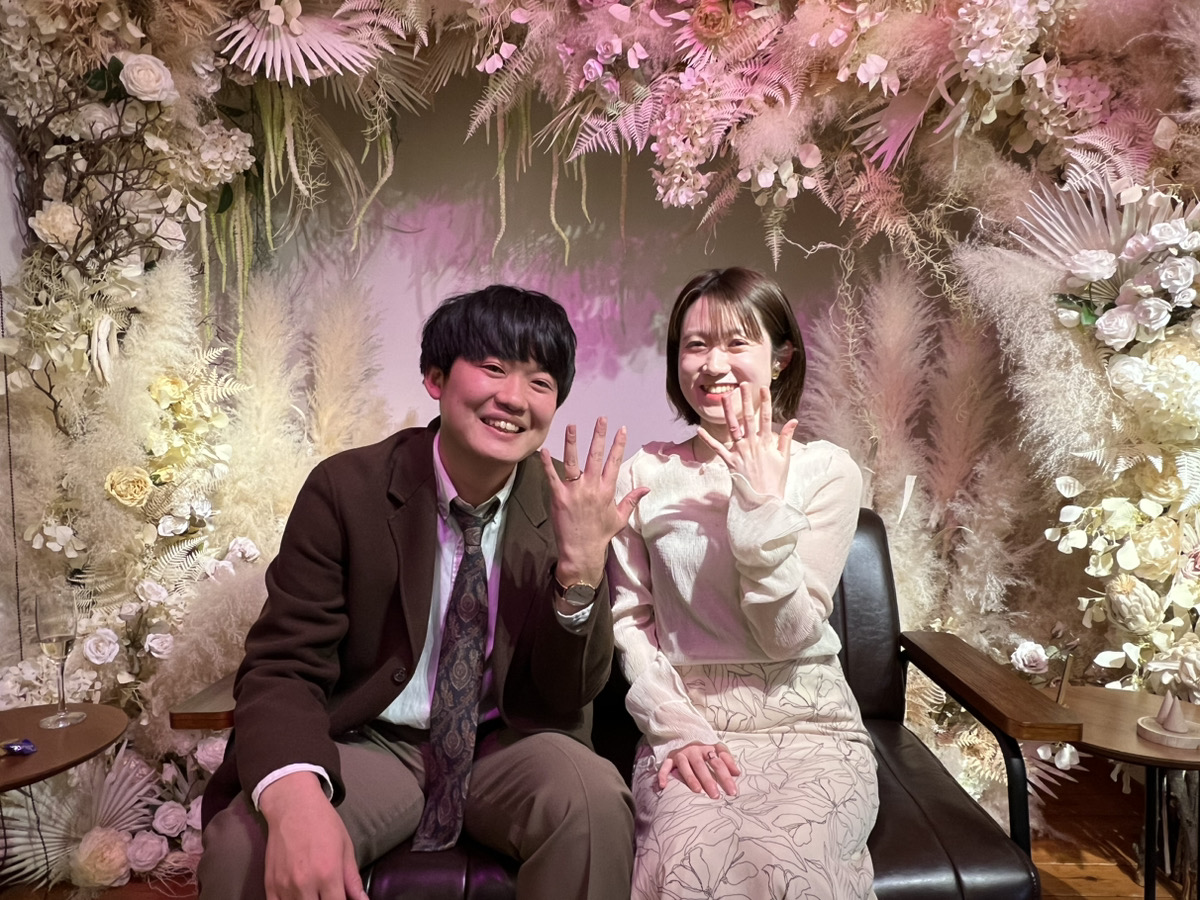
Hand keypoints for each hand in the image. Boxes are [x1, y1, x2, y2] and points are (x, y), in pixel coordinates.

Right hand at [259, 772, 367, 899]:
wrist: (293, 806)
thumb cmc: (323, 823)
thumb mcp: (345, 847)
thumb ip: (353, 879)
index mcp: (328, 874)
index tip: (342, 899)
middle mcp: (305, 884)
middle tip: (328, 895)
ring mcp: (285, 886)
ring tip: (315, 893)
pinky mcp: (270, 885)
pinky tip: (298, 897)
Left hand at [540, 418, 648, 586]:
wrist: (582, 551)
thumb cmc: (600, 534)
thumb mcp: (620, 517)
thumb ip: (632, 500)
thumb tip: (646, 488)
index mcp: (607, 490)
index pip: (615, 462)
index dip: (619, 444)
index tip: (622, 429)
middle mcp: (592, 487)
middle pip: (596, 456)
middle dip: (599, 436)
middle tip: (601, 418)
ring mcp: (575, 491)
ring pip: (573, 462)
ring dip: (572, 442)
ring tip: (572, 425)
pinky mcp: (559, 497)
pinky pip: (552, 477)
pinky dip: (547, 464)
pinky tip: (544, 450)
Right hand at [657, 742, 740, 798]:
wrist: (683, 736)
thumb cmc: (704, 749)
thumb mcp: (718, 750)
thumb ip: (728, 760)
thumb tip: (737, 773)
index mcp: (708, 748)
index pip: (719, 762)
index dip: (726, 776)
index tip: (732, 791)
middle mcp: (694, 750)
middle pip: (701, 765)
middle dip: (709, 780)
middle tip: (715, 795)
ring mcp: (681, 754)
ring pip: (685, 766)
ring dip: (690, 778)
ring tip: (697, 791)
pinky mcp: (670, 758)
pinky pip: (665, 766)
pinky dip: (663, 775)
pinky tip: (663, 786)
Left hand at [696, 384, 796, 496]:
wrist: (764, 501)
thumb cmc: (775, 481)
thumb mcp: (784, 459)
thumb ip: (786, 438)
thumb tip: (793, 421)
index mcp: (767, 443)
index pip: (767, 418)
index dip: (765, 401)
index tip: (764, 388)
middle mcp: (753, 444)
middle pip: (749, 418)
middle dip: (746, 400)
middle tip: (743, 384)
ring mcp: (740, 452)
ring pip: (733, 428)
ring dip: (729, 412)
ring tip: (724, 397)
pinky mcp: (730, 462)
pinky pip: (717, 449)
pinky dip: (708, 439)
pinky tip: (699, 429)